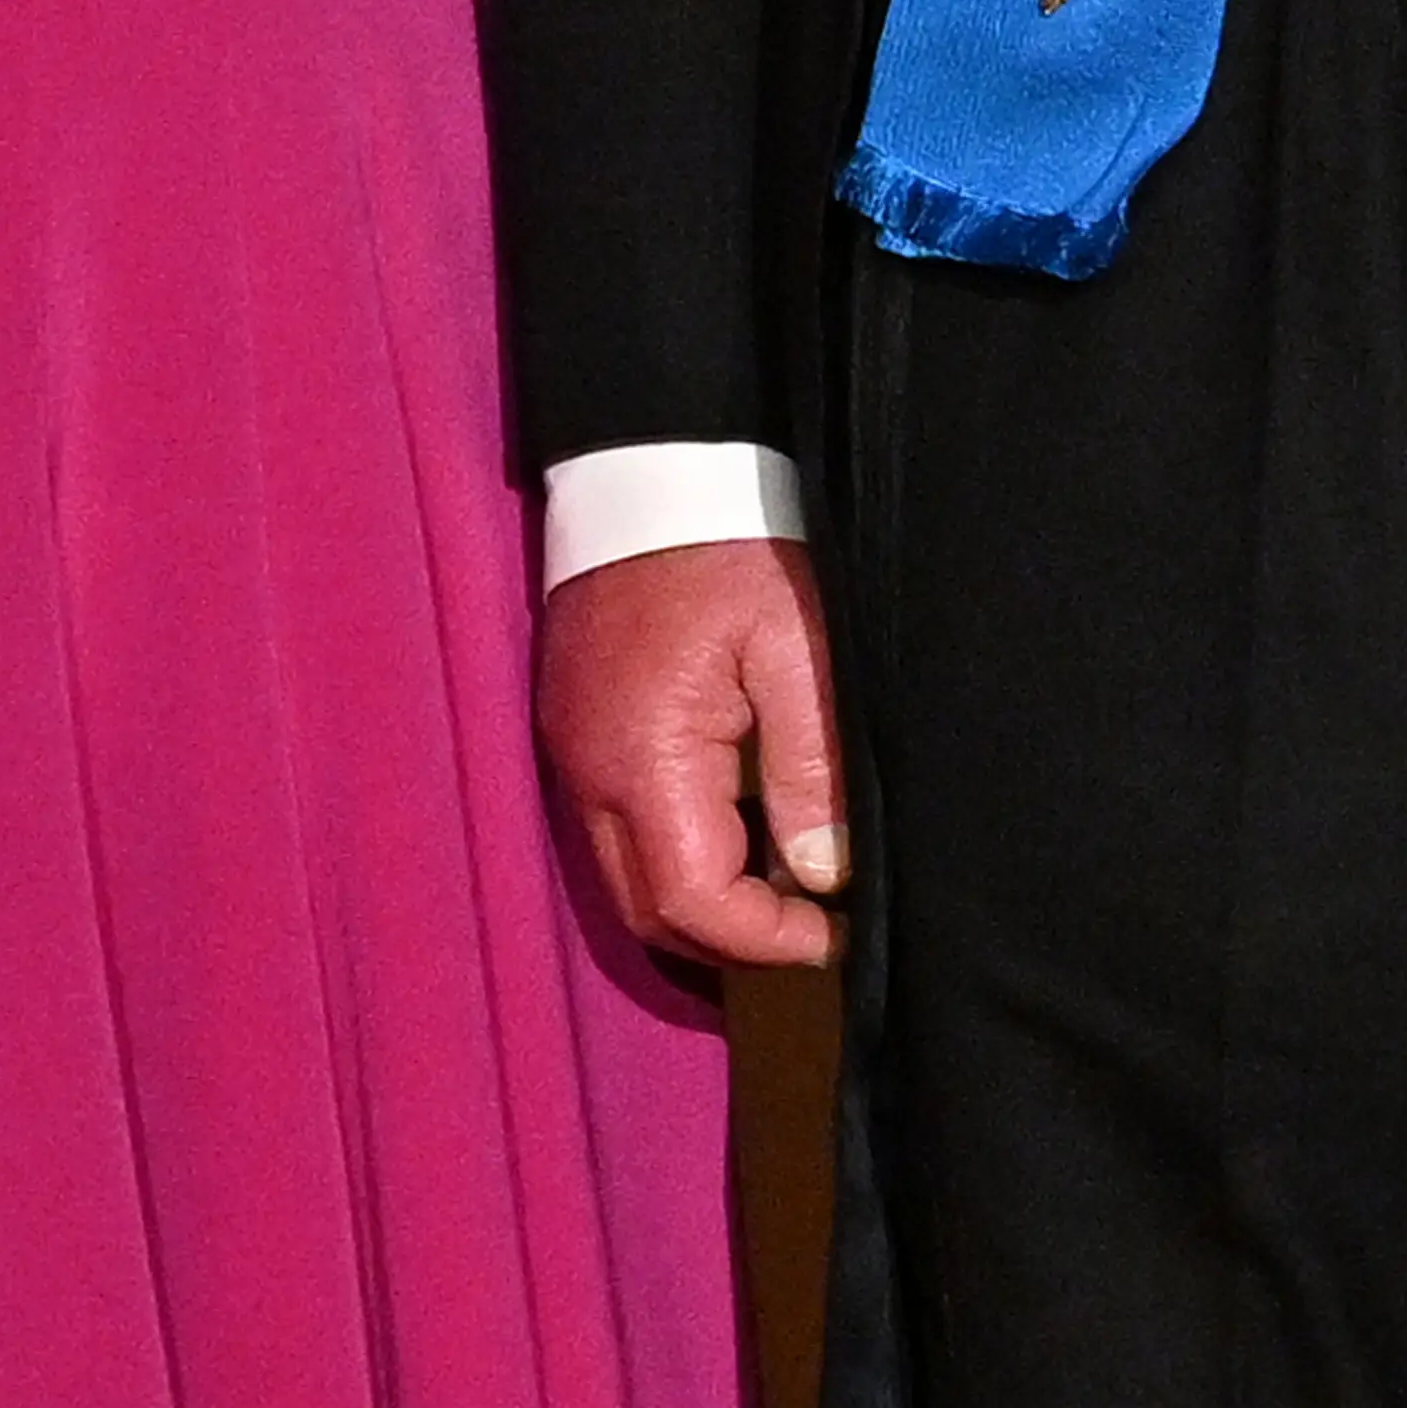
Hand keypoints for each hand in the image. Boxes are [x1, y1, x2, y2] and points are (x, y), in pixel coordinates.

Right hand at [536, 535, 846, 969]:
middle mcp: (588, 771)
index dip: (767, 942)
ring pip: (625, 879)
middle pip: (647, 913)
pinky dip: (673, 852)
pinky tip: (734, 826)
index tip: (835, 932)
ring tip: (781, 882)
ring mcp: (571, 750)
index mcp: (643, 757)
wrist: (650, 465)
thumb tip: (825, 873)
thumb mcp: (796, 646)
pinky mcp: (572, 726)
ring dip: (699, 900)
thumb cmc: (731, 544)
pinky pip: (613, 829)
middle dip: (732, 940)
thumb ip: (810, 767)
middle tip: (811, 925)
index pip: (693, 904)